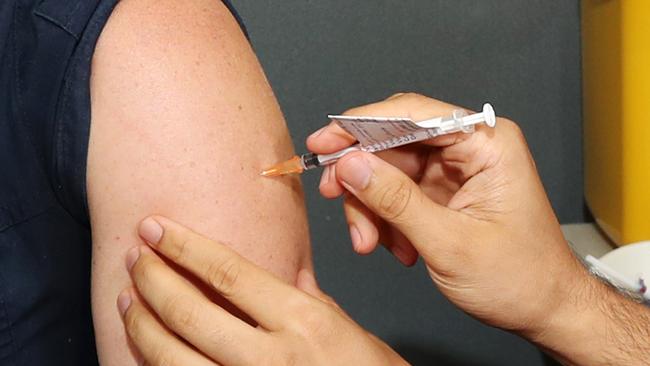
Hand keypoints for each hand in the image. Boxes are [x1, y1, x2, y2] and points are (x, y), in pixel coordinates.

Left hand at [118, 216, 406, 365]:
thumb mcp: (350, 333)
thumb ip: (312, 305)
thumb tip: (287, 278)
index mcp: (303, 322)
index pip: (227, 272)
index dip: (183, 246)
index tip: (156, 228)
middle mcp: (271, 358)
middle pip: (189, 311)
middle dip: (152, 278)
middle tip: (135, 257)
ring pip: (172, 358)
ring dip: (142, 325)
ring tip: (130, 299)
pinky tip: (146, 351)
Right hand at [308, 93, 585, 337]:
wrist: (545, 309)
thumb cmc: (521, 278)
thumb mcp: (449, 243)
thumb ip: (395, 201)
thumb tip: (351, 165)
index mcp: (487, 143)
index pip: (412, 114)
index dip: (361, 124)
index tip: (325, 140)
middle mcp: (471, 148)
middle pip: (394, 142)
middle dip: (362, 176)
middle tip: (333, 195)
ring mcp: (456, 170)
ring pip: (389, 170)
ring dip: (371, 206)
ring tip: (371, 241)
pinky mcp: (444, 191)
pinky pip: (397, 193)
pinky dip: (386, 219)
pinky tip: (397, 246)